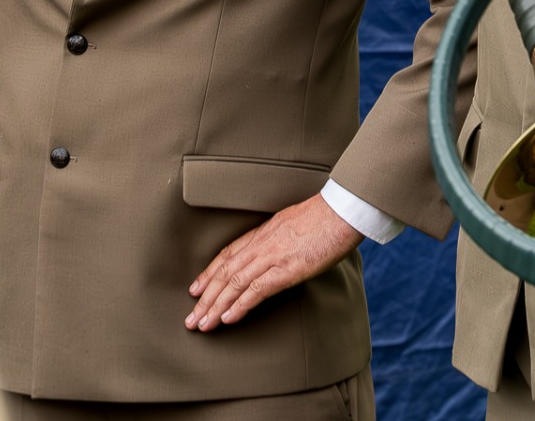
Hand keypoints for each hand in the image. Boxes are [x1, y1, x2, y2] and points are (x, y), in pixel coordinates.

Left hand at [185, 194, 363, 330]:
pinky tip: (228, 319)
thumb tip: (283, 247)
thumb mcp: (297, 221)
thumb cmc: (328, 215)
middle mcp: (262, 244)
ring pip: (234, 283)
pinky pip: (256, 290)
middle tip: (191, 318)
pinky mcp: (286, 269)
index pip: (228, 254)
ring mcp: (272, 256)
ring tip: (202, 324)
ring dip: (215, 307)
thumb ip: (283, 236)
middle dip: (205, 298)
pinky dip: (240, 305)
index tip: (196, 289)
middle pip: (224, 272)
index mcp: (264, 231)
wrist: (343, 210)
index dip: (209, 273)